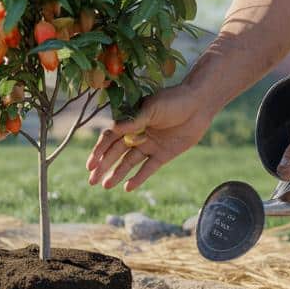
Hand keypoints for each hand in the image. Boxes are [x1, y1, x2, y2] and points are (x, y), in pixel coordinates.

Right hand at [86, 85, 213, 190]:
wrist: (199, 104)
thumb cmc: (174, 100)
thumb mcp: (152, 108)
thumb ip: (133, 121)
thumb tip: (112, 129)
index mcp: (131, 121)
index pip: (110, 138)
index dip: (99, 151)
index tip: (90, 165)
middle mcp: (137, 134)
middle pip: (116, 153)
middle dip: (103, 166)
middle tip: (92, 181)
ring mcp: (150, 145)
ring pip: (129, 163)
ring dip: (117, 174)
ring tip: (106, 186)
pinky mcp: (163, 155)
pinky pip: (148, 168)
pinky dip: (138, 178)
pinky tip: (127, 187)